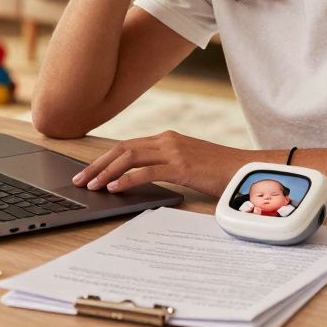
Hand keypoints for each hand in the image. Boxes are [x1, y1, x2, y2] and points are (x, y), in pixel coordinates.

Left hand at [71, 129, 247, 196]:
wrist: (246, 169)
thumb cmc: (218, 170)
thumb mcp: (188, 163)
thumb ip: (165, 165)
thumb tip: (140, 177)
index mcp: (167, 138)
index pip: (126, 146)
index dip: (104, 159)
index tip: (88, 172)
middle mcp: (167, 140)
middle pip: (122, 149)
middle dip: (97, 165)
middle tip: (80, 181)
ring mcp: (174, 151)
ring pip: (129, 158)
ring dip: (106, 173)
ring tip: (91, 187)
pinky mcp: (181, 166)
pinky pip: (147, 171)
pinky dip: (126, 179)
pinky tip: (114, 188)